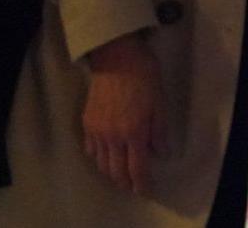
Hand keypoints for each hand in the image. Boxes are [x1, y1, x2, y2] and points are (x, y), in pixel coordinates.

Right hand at [81, 33, 165, 194]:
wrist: (116, 58)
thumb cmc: (144, 77)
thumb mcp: (160, 103)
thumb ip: (160, 131)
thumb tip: (161, 152)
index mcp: (133, 132)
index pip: (137, 168)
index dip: (141, 183)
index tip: (145, 190)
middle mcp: (112, 137)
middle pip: (116, 171)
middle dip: (125, 183)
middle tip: (133, 186)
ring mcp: (96, 131)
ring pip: (101, 164)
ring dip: (111, 173)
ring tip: (120, 174)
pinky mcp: (87, 123)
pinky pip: (90, 150)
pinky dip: (98, 158)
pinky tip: (106, 156)